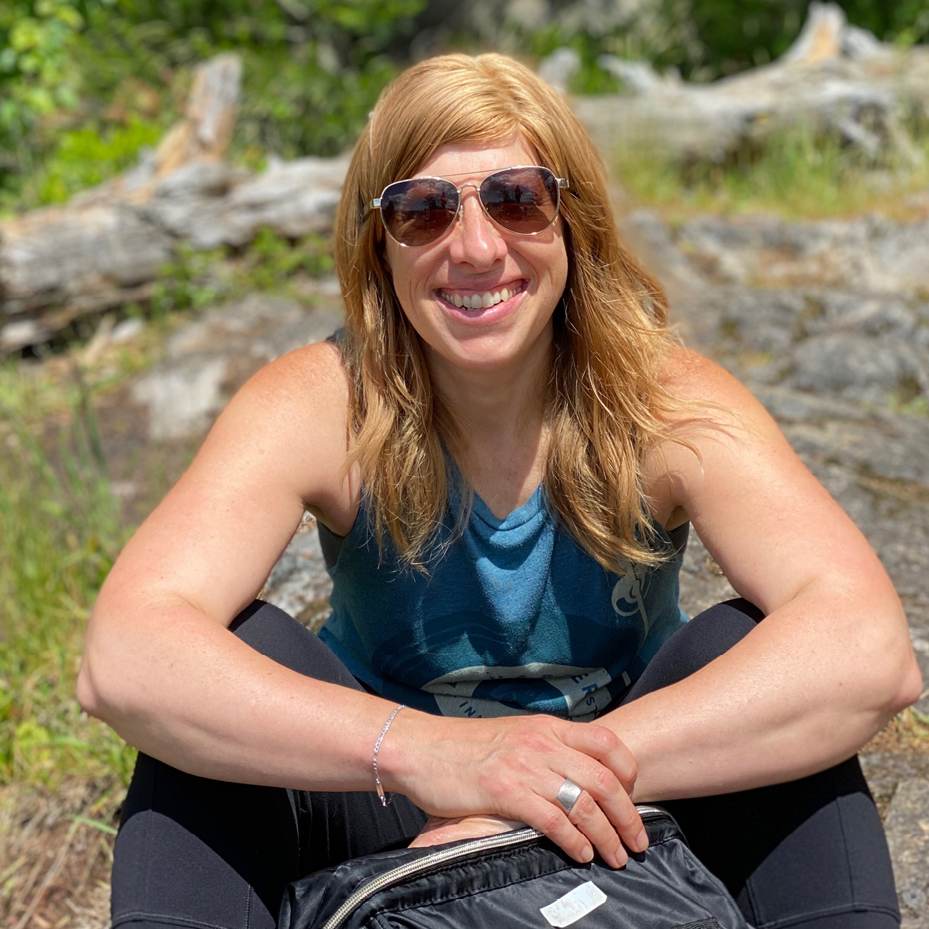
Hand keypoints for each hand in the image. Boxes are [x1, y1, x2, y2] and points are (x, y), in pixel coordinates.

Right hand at [389, 712, 647, 868]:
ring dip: (608, 835)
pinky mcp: (505, 792)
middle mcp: (542, 743)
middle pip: (604, 779)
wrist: (421, 749)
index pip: (606, 741)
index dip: (628, 771)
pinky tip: (581, 854)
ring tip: (617, 856)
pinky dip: (575, 841)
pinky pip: (554, 821)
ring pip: (585, 804)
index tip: (632, 797)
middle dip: (629, 815)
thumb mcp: (513, 735)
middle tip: (638, 840)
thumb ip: (544, 747)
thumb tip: (575, 773)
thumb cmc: (465, 747)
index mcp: (546, 726)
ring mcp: (524, 767)